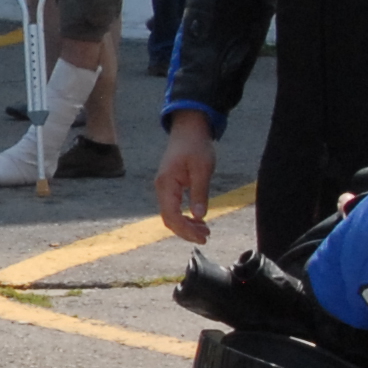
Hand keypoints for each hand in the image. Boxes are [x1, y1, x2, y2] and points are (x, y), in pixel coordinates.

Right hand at [153, 114, 220, 241]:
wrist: (188, 130)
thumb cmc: (196, 146)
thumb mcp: (202, 169)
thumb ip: (199, 193)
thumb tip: (200, 216)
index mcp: (166, 184)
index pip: (172, 215)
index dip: (186, 230)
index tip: (203, 237)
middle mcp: (161, 188)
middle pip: (169, 219)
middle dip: (186, 231)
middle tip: (206, 237)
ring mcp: (164, 188)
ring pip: (170, 215)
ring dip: (186, 225)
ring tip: (205, 230)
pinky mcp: (170, 187)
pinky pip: (173, 208)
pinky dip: (184, 217)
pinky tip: (198, 220)